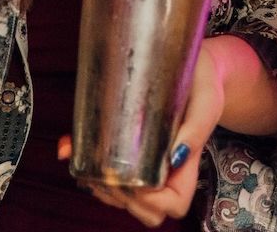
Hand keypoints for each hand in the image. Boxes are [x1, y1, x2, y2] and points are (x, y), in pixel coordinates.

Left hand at [82, 38, 226, 226]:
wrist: (194, 66)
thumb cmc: (204, 83)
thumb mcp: (206, 101)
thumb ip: (196, 129)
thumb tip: (175, 158)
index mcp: (187, 165)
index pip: (174, 205)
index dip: (154, 202)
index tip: (138, 179)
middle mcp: (165, 170)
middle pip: (145, 210)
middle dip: (120, 198)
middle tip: (105, 171)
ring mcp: (145, 162)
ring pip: (122, 197)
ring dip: (99, 187)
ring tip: (86, 162)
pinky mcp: (127, 147)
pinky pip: (104, 170)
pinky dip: (83, 164)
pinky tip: (70, 145)